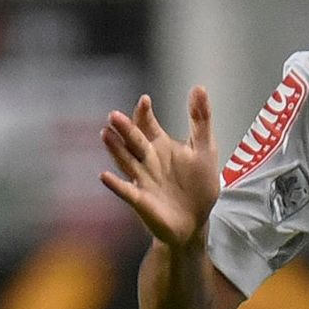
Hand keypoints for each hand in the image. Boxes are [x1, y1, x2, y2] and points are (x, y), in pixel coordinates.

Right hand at [100, 89, 218, 247]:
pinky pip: (126, 191)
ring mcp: (142, 180)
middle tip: (115, 115)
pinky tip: (104, 175)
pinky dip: (116, 184)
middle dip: (125, 129)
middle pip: (133, 141)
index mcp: (160, 145)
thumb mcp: (204, 149)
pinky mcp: (141, 201)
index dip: (144, 113)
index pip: (147, 125)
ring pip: (126, 161)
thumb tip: (199, 87)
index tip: (145, 101)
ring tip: (105, 135)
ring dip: (115, 149)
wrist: (196, 221)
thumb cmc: (198, 185)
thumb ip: (201, 120)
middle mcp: (147, 160)